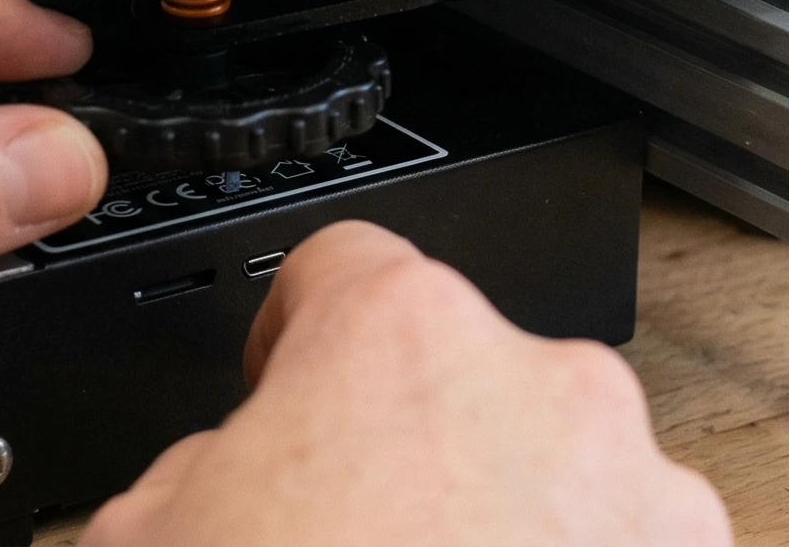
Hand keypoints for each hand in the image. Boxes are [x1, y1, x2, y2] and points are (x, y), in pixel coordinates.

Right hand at [85, 222, 728, 546]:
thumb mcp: (139, 546)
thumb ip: (192, 475)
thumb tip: (229, 478)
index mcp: (404, 343)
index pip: (344, 270)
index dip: (297, 335)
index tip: (289, 383)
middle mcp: (553, 395)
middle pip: (465, 384)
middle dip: (408, 458)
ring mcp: (649, 508)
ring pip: (560, 484)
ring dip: (504, 537)